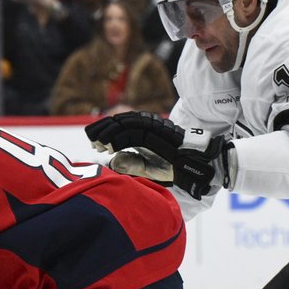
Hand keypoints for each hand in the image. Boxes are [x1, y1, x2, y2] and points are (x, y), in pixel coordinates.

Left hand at [86, 111, 230, 199]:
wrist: (197, 166)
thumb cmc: (174, 168)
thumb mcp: (147, 167)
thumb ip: (131, 163)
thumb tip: (113, 161)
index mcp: (147, 131)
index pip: (123, 125)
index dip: (106, 131)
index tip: (94, 142)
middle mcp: (151, 126)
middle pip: (122, 121)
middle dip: (104, 129)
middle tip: (91, 141)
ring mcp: (156, 128)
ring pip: (128, 123)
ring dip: (110, 132)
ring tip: (97, 143)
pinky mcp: (161, 133)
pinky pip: (138, 132)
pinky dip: (122, 138)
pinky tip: (109, 146)